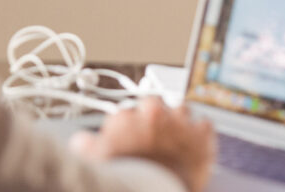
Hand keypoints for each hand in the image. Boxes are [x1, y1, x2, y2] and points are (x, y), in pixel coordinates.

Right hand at [71, 98, 216, 191]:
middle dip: (151, 117)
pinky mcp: (201, 135)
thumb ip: (87, 148)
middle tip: (150, 136)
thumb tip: (81, 141)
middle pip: (152, 104)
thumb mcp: (98, 164)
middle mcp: (153, 113)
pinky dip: (200, 133)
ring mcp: (179, 122)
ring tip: (175, 135)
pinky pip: (204, 124)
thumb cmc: (129, 180)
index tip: (127, 140)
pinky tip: (195, 142)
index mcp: (126, 118)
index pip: (123, 115)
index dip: (125, 129)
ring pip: (180, 108)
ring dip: (177, 119)